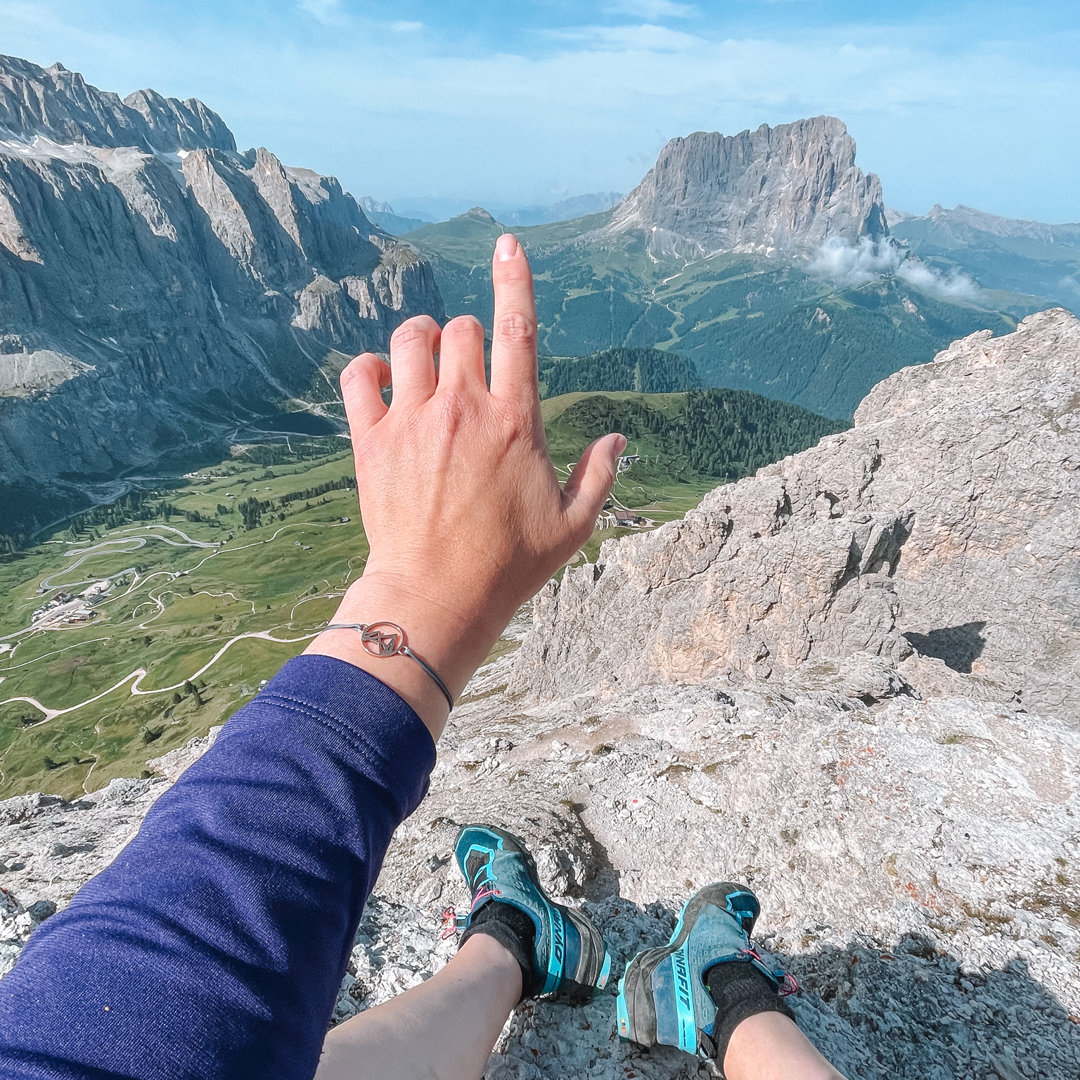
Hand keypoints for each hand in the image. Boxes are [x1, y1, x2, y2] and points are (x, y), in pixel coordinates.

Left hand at [307, 234, 624, 735]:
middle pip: (463, 327)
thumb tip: (617, 438)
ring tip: (428, 368)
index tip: (507, 243)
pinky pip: (358, 375)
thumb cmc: (508, 566)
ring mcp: (413, 420)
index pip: (518, 329)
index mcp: (515, 420)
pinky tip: (382, 382)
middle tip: (469, 369)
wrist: (435, 598)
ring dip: (423, 341)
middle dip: (469, 335)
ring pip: (411, 339)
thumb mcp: (571, 526)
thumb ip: (599, 475)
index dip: (514, 279)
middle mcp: (464, 407)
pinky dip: (369, 368)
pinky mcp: (371, 440)